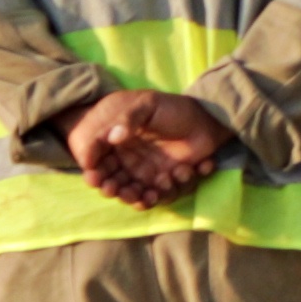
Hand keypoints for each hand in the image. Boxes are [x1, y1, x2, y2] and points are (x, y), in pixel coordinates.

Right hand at [68, 87, 224, 207]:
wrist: (206, 118)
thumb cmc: (172, 109)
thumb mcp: (147, 105)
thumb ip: (129, 118)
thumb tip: (113, 136)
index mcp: (116, 144)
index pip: (97, 162)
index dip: (93, 172)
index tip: (95, 177)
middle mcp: (127, 162)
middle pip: (112, 184)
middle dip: (113, 190)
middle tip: (115, 189)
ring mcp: (146, 174)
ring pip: (135, 194)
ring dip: (139, 196)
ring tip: (154, 188)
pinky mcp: (165, 181)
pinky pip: (160, 196)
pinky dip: (164, 194)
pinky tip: (172, 180)